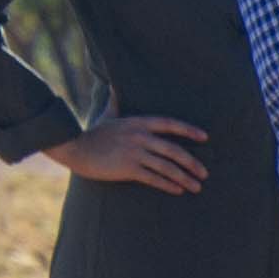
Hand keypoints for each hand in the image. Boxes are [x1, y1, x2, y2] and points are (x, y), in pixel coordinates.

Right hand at [44, 115, 207, 194]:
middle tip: (205, 174)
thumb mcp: (107, 116)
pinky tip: (179, 190)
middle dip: (192, 163)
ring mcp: (134, 153)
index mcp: (137, 123)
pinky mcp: (128, 168)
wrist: (73, 148)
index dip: (188, 130)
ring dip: (185, 178)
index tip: (205, 137)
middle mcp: (139, 136)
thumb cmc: (92, 133)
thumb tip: (113, 86)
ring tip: (197, 187)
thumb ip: (116, 103)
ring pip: (167, 167)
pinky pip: (154, 178)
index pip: (169, 124)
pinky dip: (168, 185)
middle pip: (174, 150)